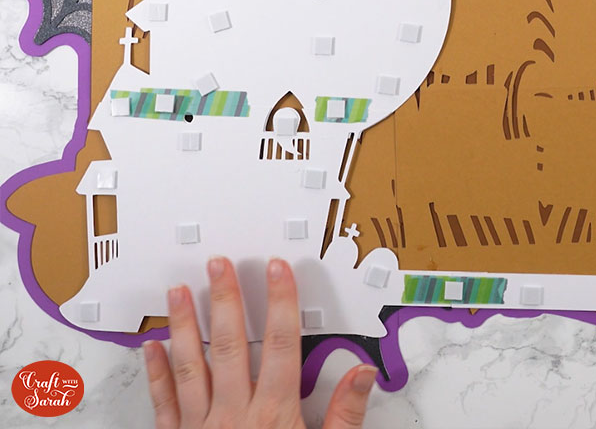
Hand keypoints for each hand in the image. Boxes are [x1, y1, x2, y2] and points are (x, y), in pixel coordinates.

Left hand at [141, 256, 375, 427]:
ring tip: (179, 292)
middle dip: (225, 300)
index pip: (279, 345)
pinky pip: (163, 404)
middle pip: (229, 345)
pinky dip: (155, 374)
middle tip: (218, 265)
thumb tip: (362, 375)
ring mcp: (201, 428)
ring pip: (189, 366)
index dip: (280, 303)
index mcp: (274, 415)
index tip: (277, 271)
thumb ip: (345, 416)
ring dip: (184, 326)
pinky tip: (151, 347)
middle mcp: (234, 415)